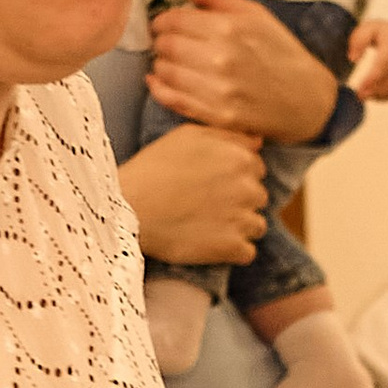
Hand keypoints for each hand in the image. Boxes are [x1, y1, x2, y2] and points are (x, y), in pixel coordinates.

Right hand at [117, 123, 266, 265]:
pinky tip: (209, 243)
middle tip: (207, 205)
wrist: (128, 207)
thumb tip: (257, 142)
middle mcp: (249, 188)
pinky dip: (232, 251)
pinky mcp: (232, 248)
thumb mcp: (187, 135)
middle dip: (239, 201)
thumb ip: (227, 135)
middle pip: (258, 198)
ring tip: (207, 225)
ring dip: (238, 227)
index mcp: (241, 159)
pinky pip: (247, 252)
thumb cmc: (153, 167)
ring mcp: (243, 219)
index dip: (235, 176)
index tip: (212, 183)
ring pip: (256, 226)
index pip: (256, 169)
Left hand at [147, 0, 339, 142]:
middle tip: (166, 42)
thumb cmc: (281, 53)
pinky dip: (159, 89)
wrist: (307, 99)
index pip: (174, 21)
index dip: (162, 20)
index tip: (163, 24)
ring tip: (169, 61)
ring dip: (160, 64)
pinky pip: (172, 99)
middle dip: (161, 42)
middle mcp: (220, 59)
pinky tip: (159, 81)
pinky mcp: (216, 115)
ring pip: (165, 72)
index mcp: (230, 29)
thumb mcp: (255, 15)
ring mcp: (218, 90)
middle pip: (166, 46)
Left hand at [346, 19, 387, 102]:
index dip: (372, 77)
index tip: (359, 87)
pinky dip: (385, 96)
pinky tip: (373, 94)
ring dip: (379, 94)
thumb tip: (353, 59)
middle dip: (375, 89)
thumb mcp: (368, 29)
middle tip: (359, 95)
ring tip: (363, 95)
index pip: (385, 63)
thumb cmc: (381, 34)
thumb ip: (359, 40)